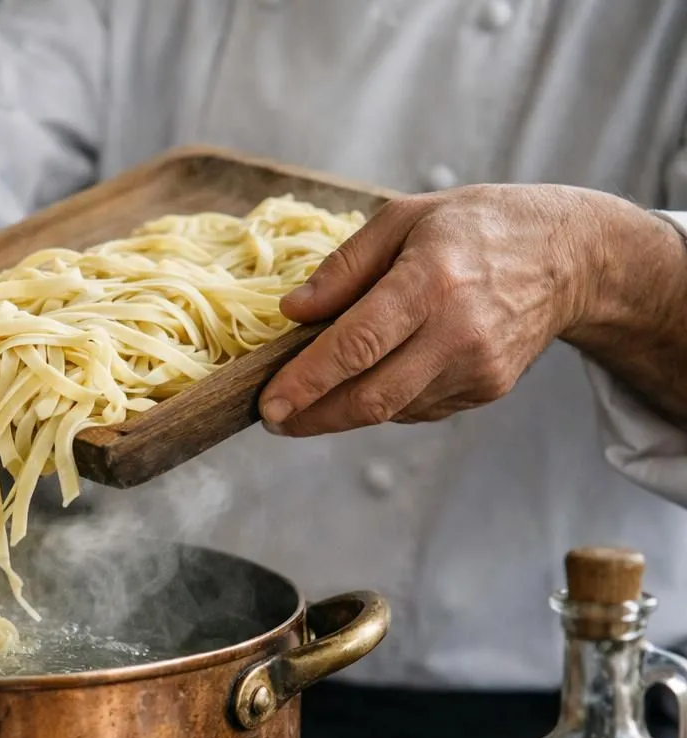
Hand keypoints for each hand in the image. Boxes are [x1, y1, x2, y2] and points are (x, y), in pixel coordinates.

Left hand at [257, 184, 610, 436]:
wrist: (570, 257)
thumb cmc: (476, 228)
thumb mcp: (404, 219)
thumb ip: (343, 267)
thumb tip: (292, 312)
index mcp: (431, 281)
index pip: (357, 345)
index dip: (307, 381)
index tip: (269, 404)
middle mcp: (458, 332)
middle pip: (371, 397)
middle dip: (313, 416)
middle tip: (274, 418)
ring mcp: (477, 368)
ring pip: (390, 409)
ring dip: (342, 410)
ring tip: (314, 393)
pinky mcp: (487, 389)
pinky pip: (417, 407)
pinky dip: (385, 399)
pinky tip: (376, 375)